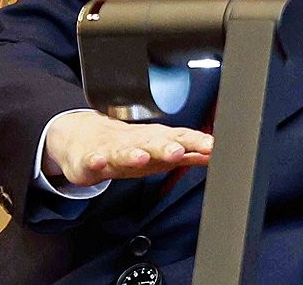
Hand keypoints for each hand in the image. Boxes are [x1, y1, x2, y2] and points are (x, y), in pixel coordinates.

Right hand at [42, 111, 212, 186]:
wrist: (86, 139)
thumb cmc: (131, 147)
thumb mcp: (162, 152)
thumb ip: (190, 154)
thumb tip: (216, 155)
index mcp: (157, 140)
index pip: (181, 139)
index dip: (196, 142)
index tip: (212, 146)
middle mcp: (138, 143)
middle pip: (154, 143)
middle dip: (167, 147)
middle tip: (179, 151)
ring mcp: (113, 150)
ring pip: (124, 152)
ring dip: (133, 154)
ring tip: (141, 157)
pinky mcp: (91, 159)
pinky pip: (93, 161)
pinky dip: (96, 161)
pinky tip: (99, 162)